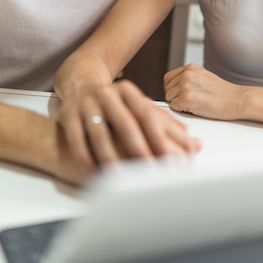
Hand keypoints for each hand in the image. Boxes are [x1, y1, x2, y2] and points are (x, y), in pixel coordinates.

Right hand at [56, 79, 199, 174]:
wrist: (78, 83)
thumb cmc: (114, 101)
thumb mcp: (138, 105)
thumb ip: (166, 124)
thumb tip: (194, 143)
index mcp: (129, 91)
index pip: (148, 115)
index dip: (160, 138)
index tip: (171, 161)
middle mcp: (107, 95)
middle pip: (125, 124)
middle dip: (138, 150)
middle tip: (149, 173)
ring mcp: (86, 104)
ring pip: (99, 133)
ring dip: (110, 158)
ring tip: (121, 179)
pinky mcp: (68, 114)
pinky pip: (76, 139)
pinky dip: (85, 158)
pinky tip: (93, 173)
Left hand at [164, 63, 243, 120]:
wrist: (238, 100)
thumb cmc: (224, 93)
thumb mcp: (204, 78)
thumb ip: (190, 79)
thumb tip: (174, 87)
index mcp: (190, 67)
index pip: (168, 78)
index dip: (172, 89)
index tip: (179, 95)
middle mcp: (186, 74)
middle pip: (167, 89)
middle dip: (176, 97)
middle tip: (192, 101)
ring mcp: (186, 85)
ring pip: (170, 99)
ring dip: (180, 104)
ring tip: (197, 103)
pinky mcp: (187, 98)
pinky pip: (174, 107)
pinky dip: (184, 110)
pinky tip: (197, 108)